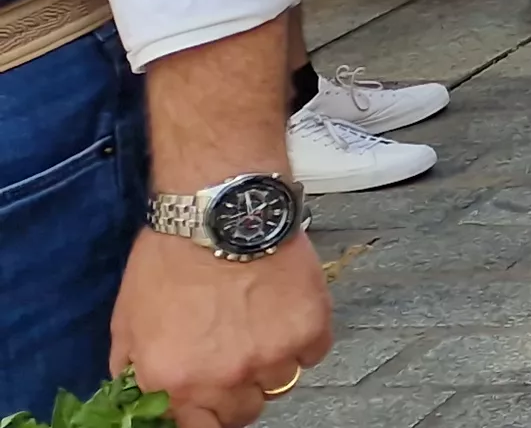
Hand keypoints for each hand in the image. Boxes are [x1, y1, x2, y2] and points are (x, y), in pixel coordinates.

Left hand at [110, 229, 329, 427]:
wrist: (221, 212)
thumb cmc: (170, 259)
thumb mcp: (128, 320)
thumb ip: (134, 368)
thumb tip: (143, 394)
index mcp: (175, 381)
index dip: (201, 416)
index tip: (203, 403)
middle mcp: (226, 378)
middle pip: (243, 412)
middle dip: (235, 392)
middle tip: (231, 358)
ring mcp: (273, 357)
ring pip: (280, 384)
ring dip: (270, 365)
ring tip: (259, 327)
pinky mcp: (310, 331)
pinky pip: (312, 354)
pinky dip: (301, 340)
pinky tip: (283, 313)